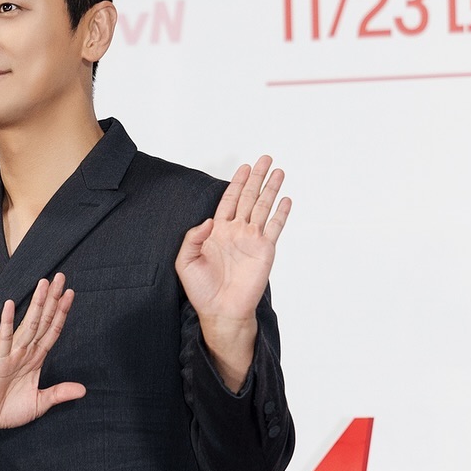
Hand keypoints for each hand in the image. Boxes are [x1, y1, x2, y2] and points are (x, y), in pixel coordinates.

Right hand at [0, 273, 84, 459]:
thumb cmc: (7, 410)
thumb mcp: (39, 403)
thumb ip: (59, 394)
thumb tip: (83, 390)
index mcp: (35, 360)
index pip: (52, 331)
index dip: (62, 313)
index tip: (70, 294)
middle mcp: (24, 352)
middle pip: (43, 321)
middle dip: (52, 300)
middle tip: (61, 277)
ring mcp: (10, 354)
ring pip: (28, 325)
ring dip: (37, 304)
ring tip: (44, 283)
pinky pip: (4, 338)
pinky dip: (7, 322)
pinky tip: (10, 305)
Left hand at [175, 156, 290, 390]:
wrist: (220, 311)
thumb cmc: (202, 291)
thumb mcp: (185, 262)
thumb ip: (192, 238)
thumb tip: (209, 220)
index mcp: (218, 232)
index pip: (229, 200)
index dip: (236, 183)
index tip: (244, 167)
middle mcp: (237, 232)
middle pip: (249, 197)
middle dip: (257, 178)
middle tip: (265, 159)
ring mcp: (252, 240)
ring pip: (263, 207)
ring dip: (271, 189)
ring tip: (279, 171)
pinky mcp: (265, 250)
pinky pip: (275, 227)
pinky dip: (281, 213)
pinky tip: (285, 199)